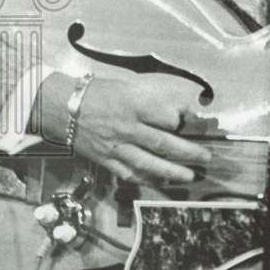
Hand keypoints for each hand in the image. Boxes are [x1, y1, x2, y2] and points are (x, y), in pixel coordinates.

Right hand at [34, 72, 210, 184]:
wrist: (63, 107)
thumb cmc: (99, 92)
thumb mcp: (128, 86)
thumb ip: (153, 99)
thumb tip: (180, 109)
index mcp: (134, 105)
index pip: (167, 118)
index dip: (182, 120)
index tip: (190, 121)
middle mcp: (128, 128)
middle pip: (164, 144)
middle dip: (189, 152)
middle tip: (206, 157)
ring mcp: (117, 147)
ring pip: (150, 163)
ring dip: (173, 172)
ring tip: (190, 176)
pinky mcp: (107, 160)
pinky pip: (131, 173)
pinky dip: (148, 179)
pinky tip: (162, 182)